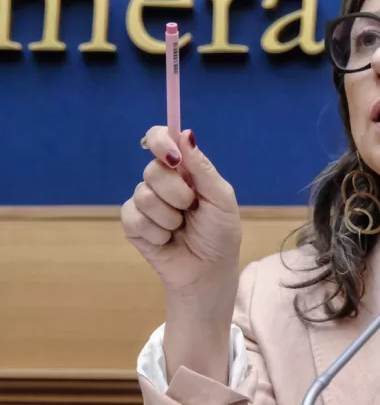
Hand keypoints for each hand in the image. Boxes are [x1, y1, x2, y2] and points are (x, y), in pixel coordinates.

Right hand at [121, 127, 241, 298]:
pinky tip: (166, 240)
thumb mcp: (221, 199)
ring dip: (168, 216)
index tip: (171, 156)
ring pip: (143, 195)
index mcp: (185, 170)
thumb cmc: (220, 233)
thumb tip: (185, 133)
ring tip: (181, 228)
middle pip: (153, 169)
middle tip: (191, 208)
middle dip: (176, 192)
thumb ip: (202, 168)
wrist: (209, 271)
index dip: (160, 140)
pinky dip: (155, 232)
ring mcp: (145, 203)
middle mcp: (163, 182)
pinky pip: (133, 218)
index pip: (161, 140)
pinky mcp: (133, 226)